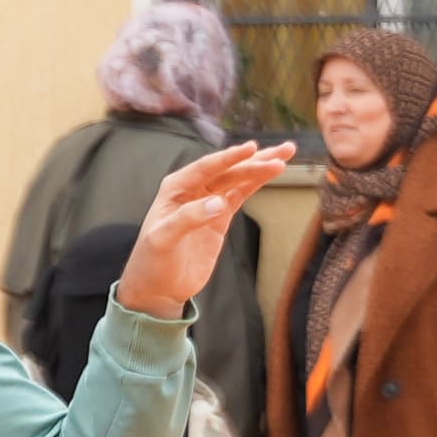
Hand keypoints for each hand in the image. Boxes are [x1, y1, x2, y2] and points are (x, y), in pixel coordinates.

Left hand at [109, 143, 296, 318]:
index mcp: (176, 188)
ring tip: (285, 156)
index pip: (207, 167)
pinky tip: (272, 173)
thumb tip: (218, 203)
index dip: (230, 158)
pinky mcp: (219, 217)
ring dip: (260, 167)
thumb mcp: (162, 240)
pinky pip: (241, 195)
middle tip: (284, 152)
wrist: (157, 288)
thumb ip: (187, 219)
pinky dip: (256, 184)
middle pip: (228, 170)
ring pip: (238, 179)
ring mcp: (208, 202)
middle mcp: (192, 189)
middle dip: (255, 160)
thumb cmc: (151, 262)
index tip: (252, 148)